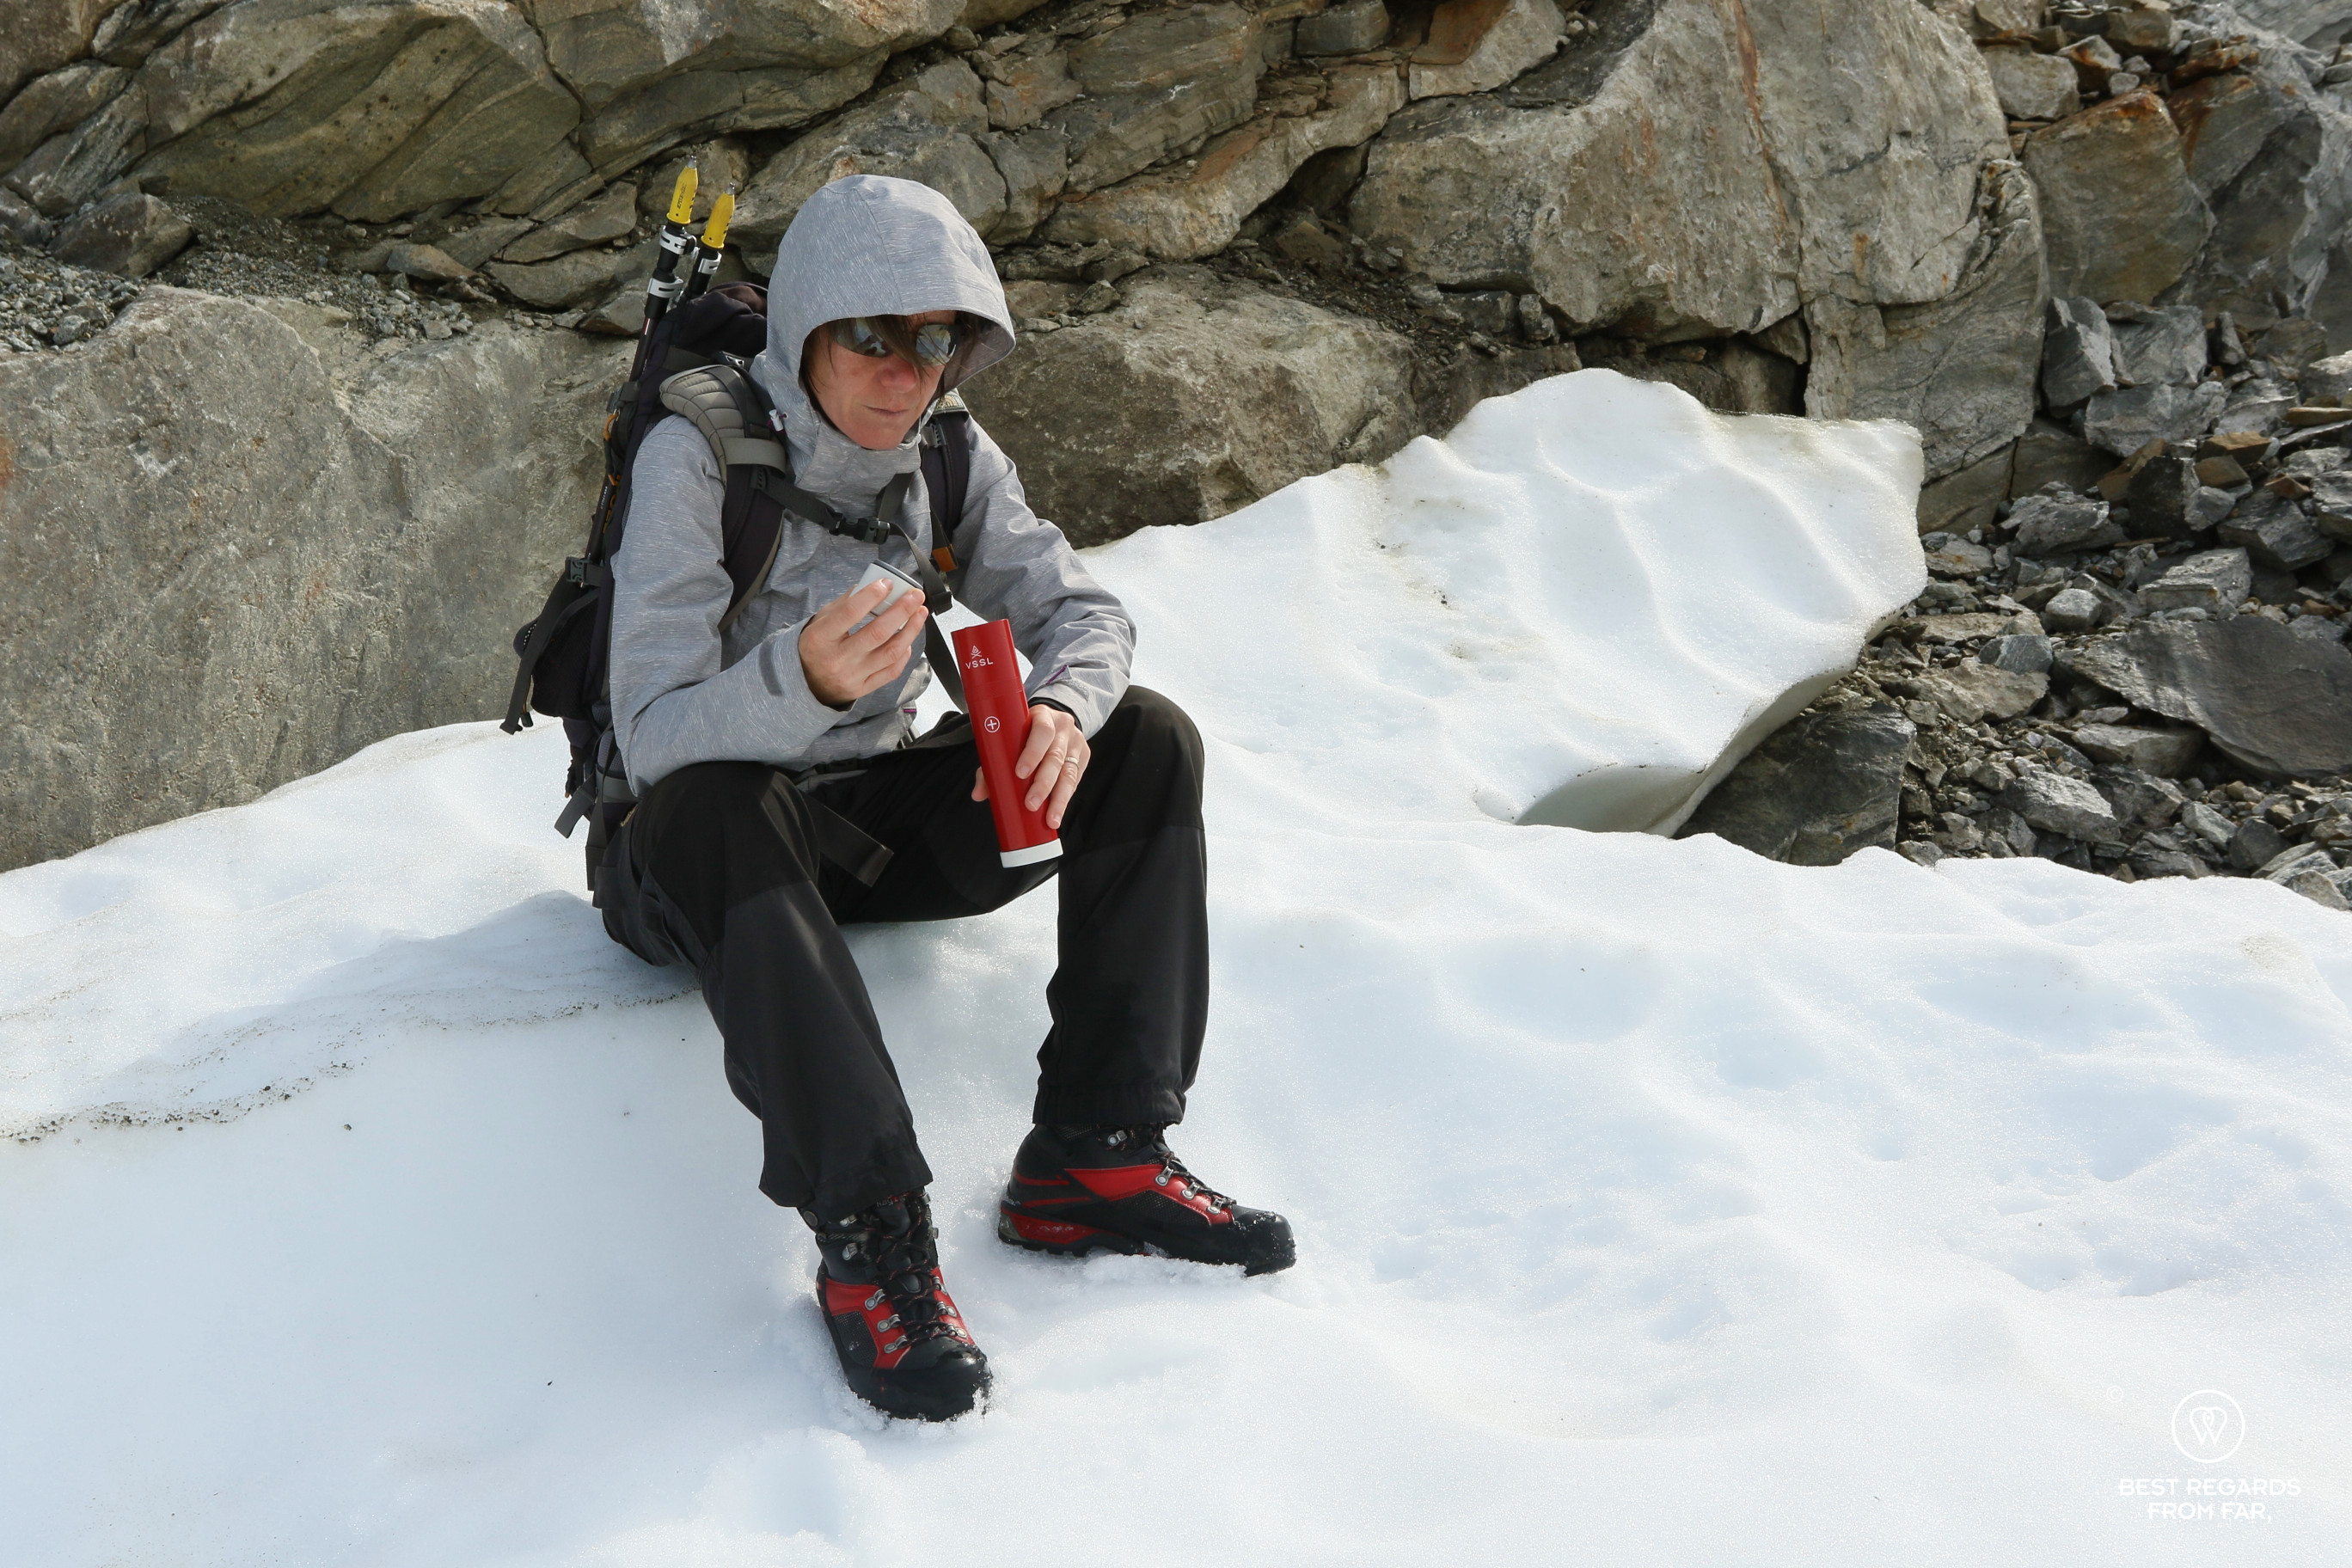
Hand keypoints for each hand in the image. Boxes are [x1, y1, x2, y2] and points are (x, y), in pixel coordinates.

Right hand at [799, 579, 927, 708]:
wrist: (808, 683)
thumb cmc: (818, 646)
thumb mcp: (821, 621)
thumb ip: (846, 603)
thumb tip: (875, 585)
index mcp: (821, 638)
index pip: (850, 613)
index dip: (872, 595)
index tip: (887, 583)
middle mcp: (836, 659)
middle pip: (877, 633)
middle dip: (902, 610)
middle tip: (915, 595)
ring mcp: (851, 677)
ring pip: (890, 653)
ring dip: (910, 630)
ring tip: (919, 613)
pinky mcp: (863, 689)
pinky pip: (892, 671)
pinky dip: (904, 653)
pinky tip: (908, 639)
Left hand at [973, 704, 1088, 829]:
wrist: (1054, 722)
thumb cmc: (1024, 733)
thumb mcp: (1010, 739)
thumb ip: (992, 764)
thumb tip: (978, 794)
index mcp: (1043, 716)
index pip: (1042, 731)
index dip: (1032, 752)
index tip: (1020, 774)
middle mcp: (1063, 727)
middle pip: (1056, 757)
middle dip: (1043, 784)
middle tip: (1030, 804)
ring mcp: (1076, 742)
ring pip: (1069, 773)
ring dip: (1059, 799)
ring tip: (1050, 819)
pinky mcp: (1084, 757)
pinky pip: (1075, 780)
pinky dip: (1065, 798)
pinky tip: (1057, 812)